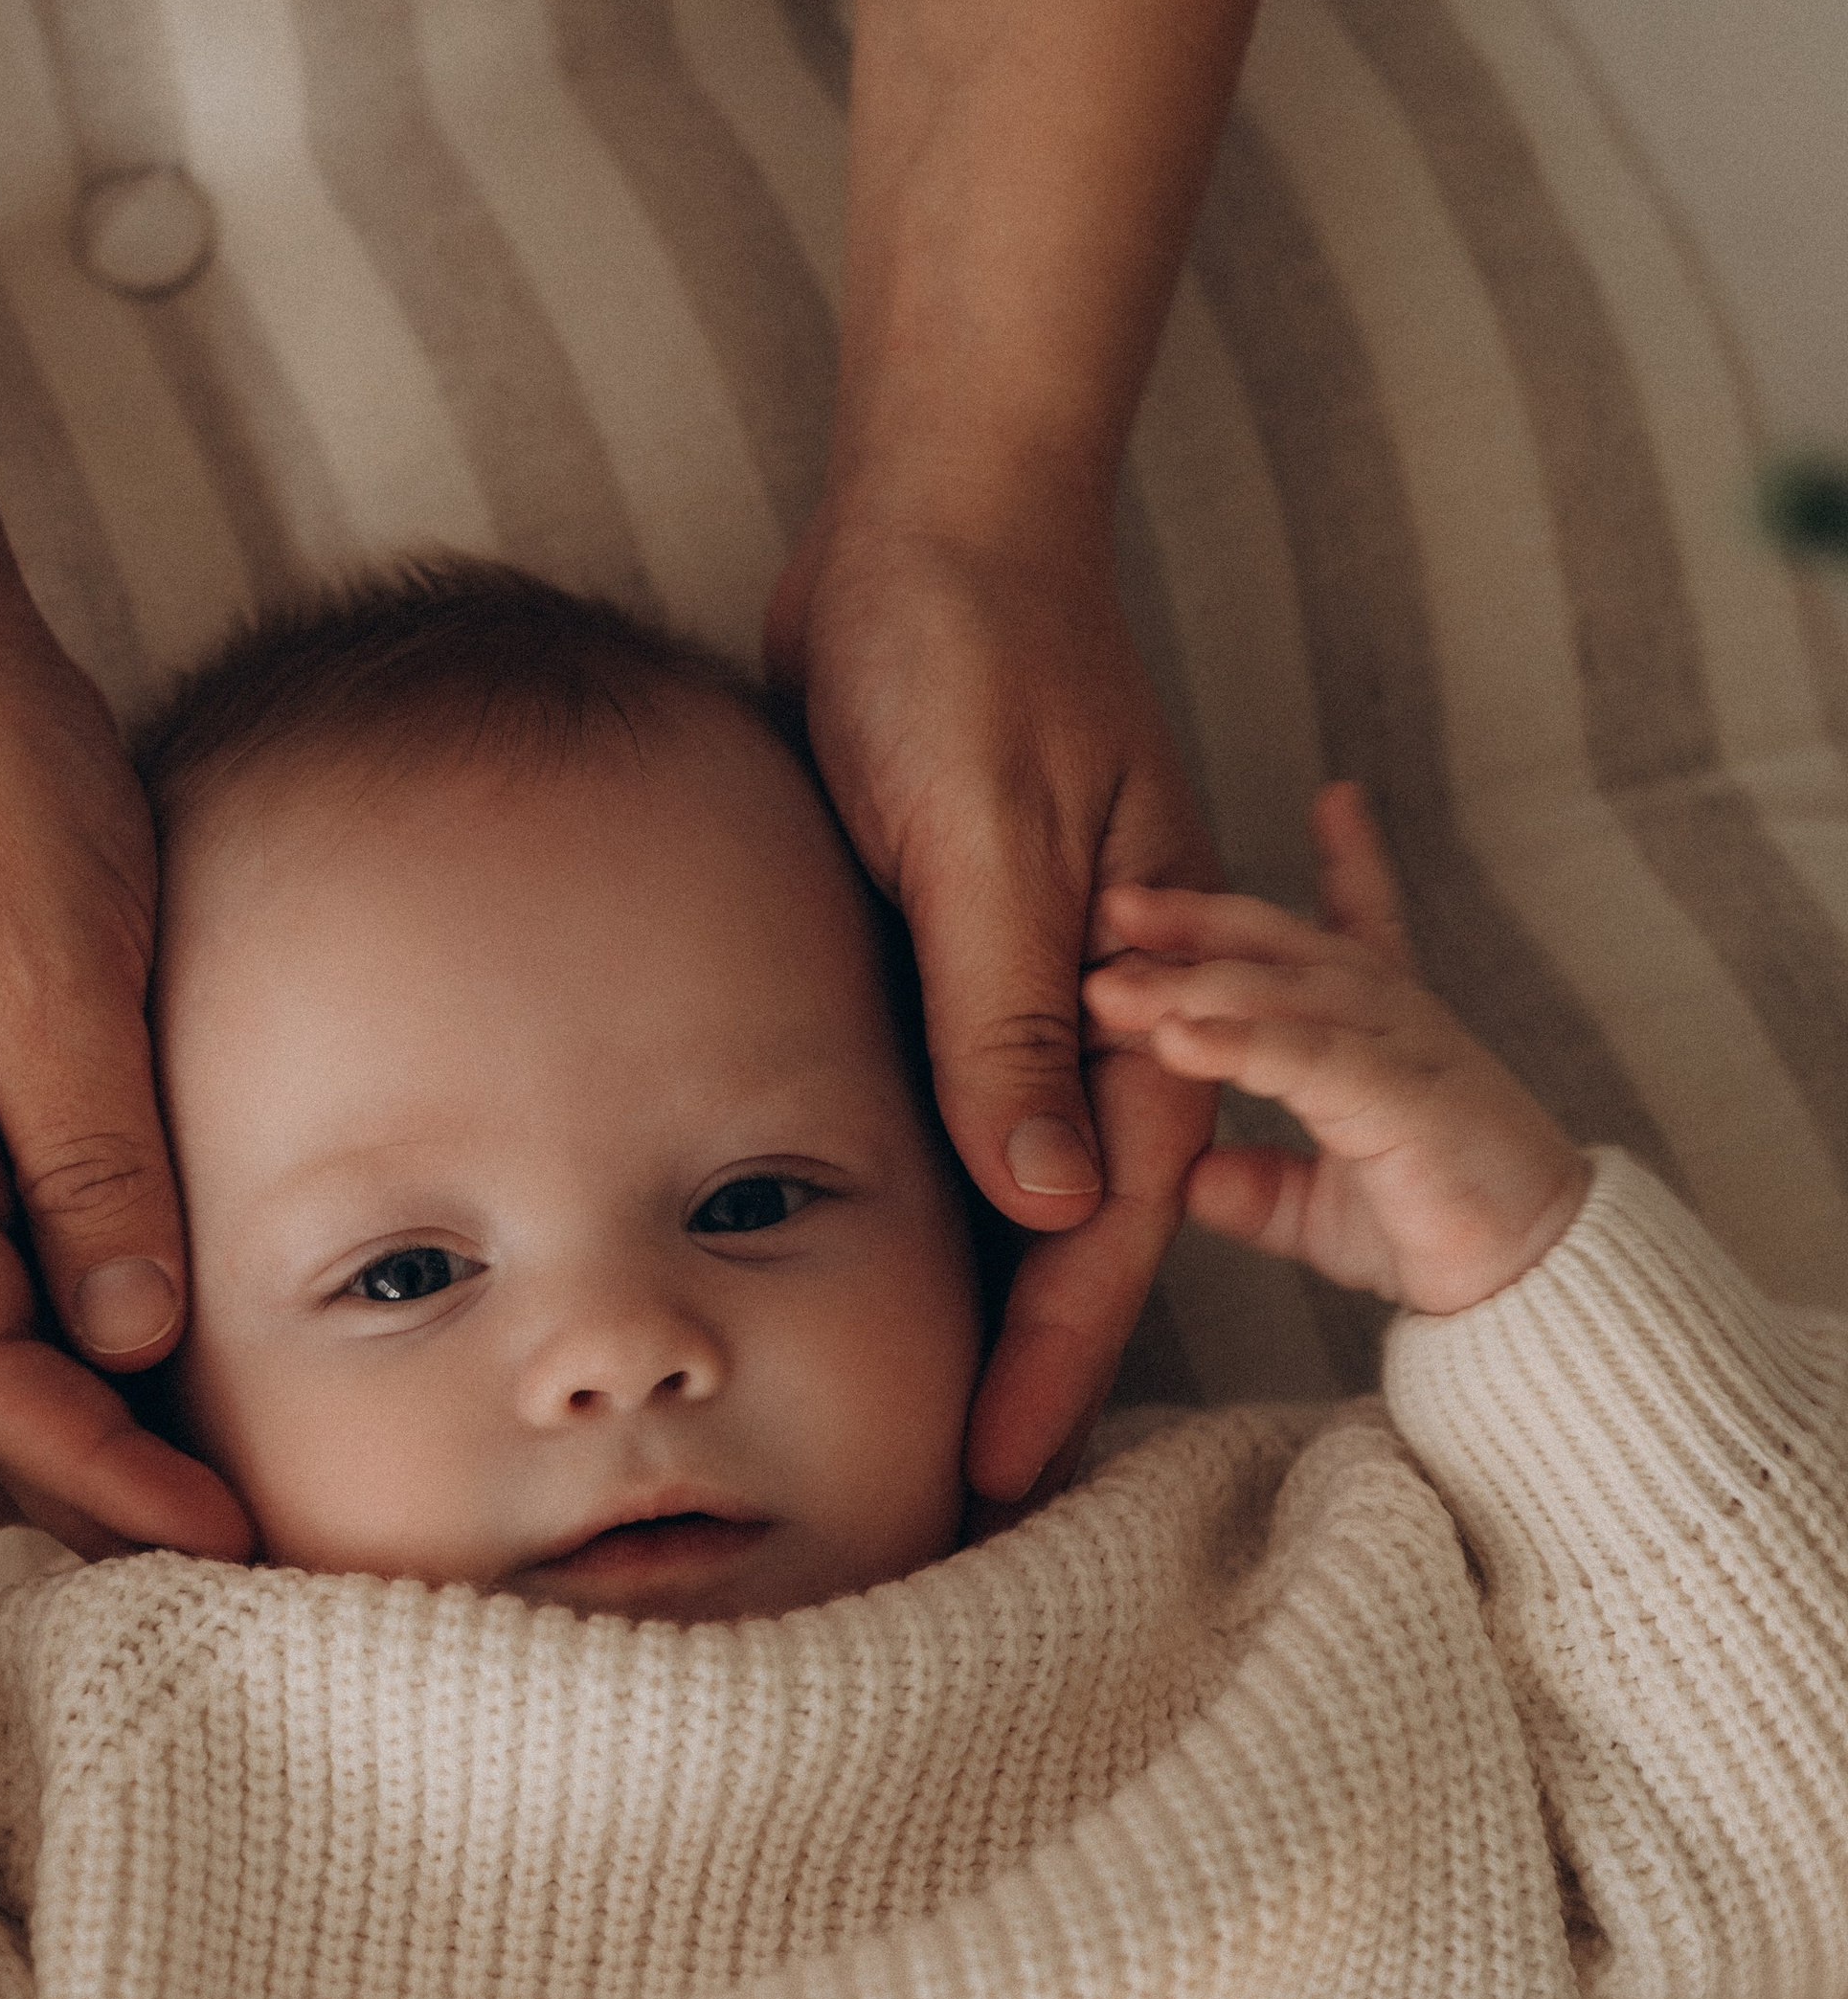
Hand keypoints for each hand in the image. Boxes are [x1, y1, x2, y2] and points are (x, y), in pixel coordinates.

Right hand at [0, 590, 250, 1560]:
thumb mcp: (46, 960)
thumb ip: (80, 1147)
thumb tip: (125, 1335)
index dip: (89, 1457)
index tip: (210, 1529)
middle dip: (97, 1480)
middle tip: (240, 1562)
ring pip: (7, 1326)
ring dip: (105, 1422)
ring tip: (226, 1508)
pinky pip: (35, 1246)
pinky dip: (108, 1321)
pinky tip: (189, 1370)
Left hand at [770, 507, 1220, 1501]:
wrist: (931, 506)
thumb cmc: (960, 643)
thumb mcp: (982, 828)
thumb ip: (1009, 1007)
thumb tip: (1040, 1192)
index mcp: (1145, 980)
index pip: (1110, 1212)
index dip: (1057, 1352)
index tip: (998, 1470)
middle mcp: (1104, 995)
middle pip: (1070, 1217)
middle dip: (1018, 1358)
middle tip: (940, 1491)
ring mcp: (1032, 971)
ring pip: (1011, 1168)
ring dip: (969, 1288)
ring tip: (896, 1417)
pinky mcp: (955, 940)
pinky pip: (948, 1094)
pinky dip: (918, 1183)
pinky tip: (853, 1256)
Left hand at [1083, 784, 1590, 1313]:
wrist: (1536, 1283)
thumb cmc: (1443, 1233)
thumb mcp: (1323, 1207)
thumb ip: (1258, 1185)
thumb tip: (1190, 1178)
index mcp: (1383, 1030)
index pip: (1361, 923)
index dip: (1350, 860)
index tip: (1334, 795)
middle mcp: (1396, 1018)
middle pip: (1282, 944)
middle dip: (1196, 918)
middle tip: (1111, 899)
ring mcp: (1403, 1049)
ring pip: (1282, 993)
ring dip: (1190, 984)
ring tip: (1107, 983)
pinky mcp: (1405, 1099)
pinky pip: (1308, 1059)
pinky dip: (1239, 1044)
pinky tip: (1176, 1038)